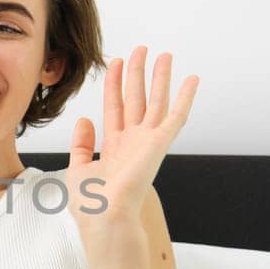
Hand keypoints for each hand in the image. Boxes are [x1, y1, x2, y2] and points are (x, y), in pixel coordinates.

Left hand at [66, 45, 198, 237]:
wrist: (105, 219)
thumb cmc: (91, 205)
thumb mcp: (77, 168)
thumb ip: (81, 144)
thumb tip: (84, 120)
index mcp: (115, 148)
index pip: (115, 107)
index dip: (115, 84)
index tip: (115, 62)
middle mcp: (134, 142)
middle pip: (137, 99)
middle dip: (138, 74)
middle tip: (141, 49)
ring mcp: (148, 142)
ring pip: (157, 101)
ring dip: (161, 78)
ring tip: (165, 55)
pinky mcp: (160, 144)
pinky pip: (176, 116)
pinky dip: (185, 97)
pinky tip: (192, 79)